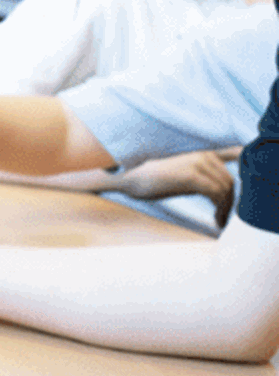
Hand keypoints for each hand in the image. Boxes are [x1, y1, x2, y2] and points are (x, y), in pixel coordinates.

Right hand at [114, 148, 240, 228]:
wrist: (132, 181)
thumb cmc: (155, 181)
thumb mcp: (184, 175)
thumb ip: (204, 175)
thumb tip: (224, 190)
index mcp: (203, 154)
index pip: (235, 154)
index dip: (243, 169)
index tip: (237, 194)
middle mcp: (203, 155)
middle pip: (231, 181)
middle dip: (231, 202)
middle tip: (222, 218)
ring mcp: (197, 164)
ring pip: (226, 189)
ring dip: (226, 209)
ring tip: (218, 221)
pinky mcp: (191, 176)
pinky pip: (216, 194)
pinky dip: (219, 210)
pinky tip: (215, 219)